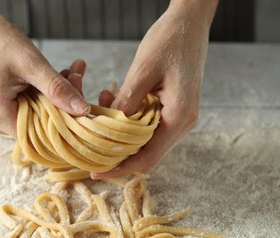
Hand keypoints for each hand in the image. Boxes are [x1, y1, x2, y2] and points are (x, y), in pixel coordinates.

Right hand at [0, 1, 89, 136]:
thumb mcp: (32, 65)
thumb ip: (57, 89)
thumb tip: (84, 110)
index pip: (40, 134)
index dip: (63, 120)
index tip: (81, 99)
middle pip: (41, 124)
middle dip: (64, 101)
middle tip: (78, 76)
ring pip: (40, 113)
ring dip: (58, 93)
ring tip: (73, 70)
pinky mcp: (4, 105)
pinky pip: (34, 104)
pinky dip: (48, 90)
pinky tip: (62, 73)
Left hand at [92, 1, 217, 178]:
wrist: (188, 23)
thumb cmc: (170, 41)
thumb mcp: (144, 70)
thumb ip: (129, 100)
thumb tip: (111, 126)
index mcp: (180, 117)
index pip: (148, 157)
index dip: (121, 168)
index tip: (96, 172)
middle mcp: (182, 122)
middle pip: (147, 153)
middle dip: (118, 154)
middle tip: (90, 149)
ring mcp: (178, 115)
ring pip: (145, 140)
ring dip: (120, 133)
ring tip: (99, 113)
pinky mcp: (171, 106)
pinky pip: (147, 124)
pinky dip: (127, 120)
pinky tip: (112, 101)